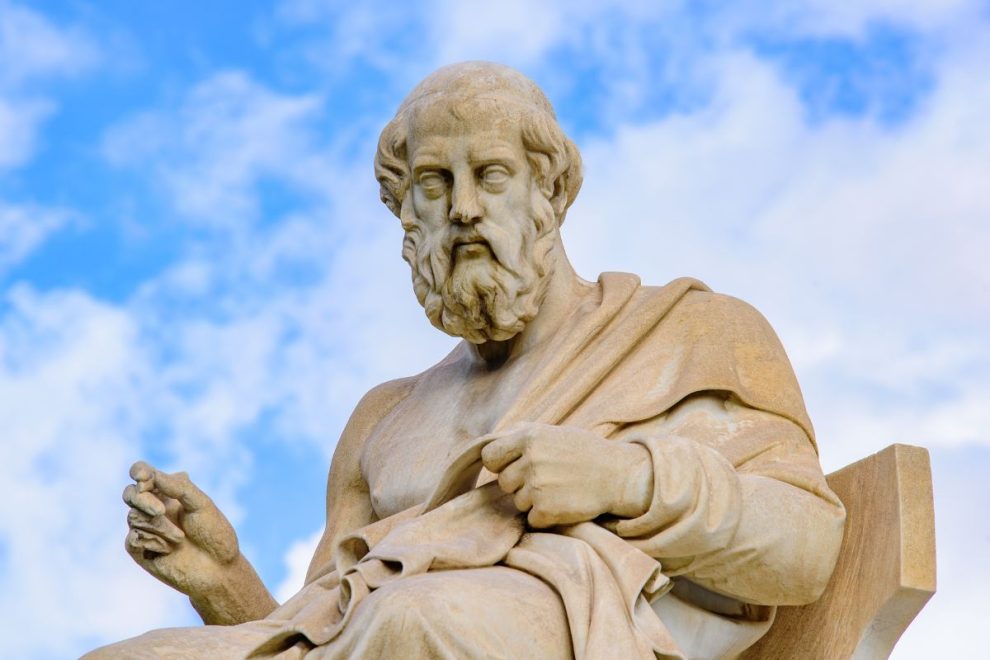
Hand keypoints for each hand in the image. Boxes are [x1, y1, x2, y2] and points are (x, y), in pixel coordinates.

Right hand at [122, 461, 239, 598]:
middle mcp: (154, 507)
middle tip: (160, 510)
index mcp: (169, 492)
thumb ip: (179, 488)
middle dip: (142, 499)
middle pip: (130, 494)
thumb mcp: (202, 505)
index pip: (144, 474)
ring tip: (180, 538)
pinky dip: (152, 541)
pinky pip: (132, 539)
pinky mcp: (140, 549)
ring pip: (134, 517)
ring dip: (158, 526)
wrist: (218, 569)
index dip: (139, 472)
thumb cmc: (214, 533)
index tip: (143, 476)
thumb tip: (152, 474)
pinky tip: (169, 550)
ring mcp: (145, 528)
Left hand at [481, 422, 652, 527]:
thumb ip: (521, 435)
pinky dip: (544, 516)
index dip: (500, 464)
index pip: (490, 456)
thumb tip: (489, 442)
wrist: (616, 475)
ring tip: (557, 489)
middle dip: (520, 483)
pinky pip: (531, 519)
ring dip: (533, 500)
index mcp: (529, 438)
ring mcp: (537, 487)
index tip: (514, 466)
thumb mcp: (552, 432)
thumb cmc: (583, 451)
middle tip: (545, 478)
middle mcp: (530, 461)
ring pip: (518, 502)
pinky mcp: (546, 510)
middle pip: (504, 482)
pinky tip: (562, 503)